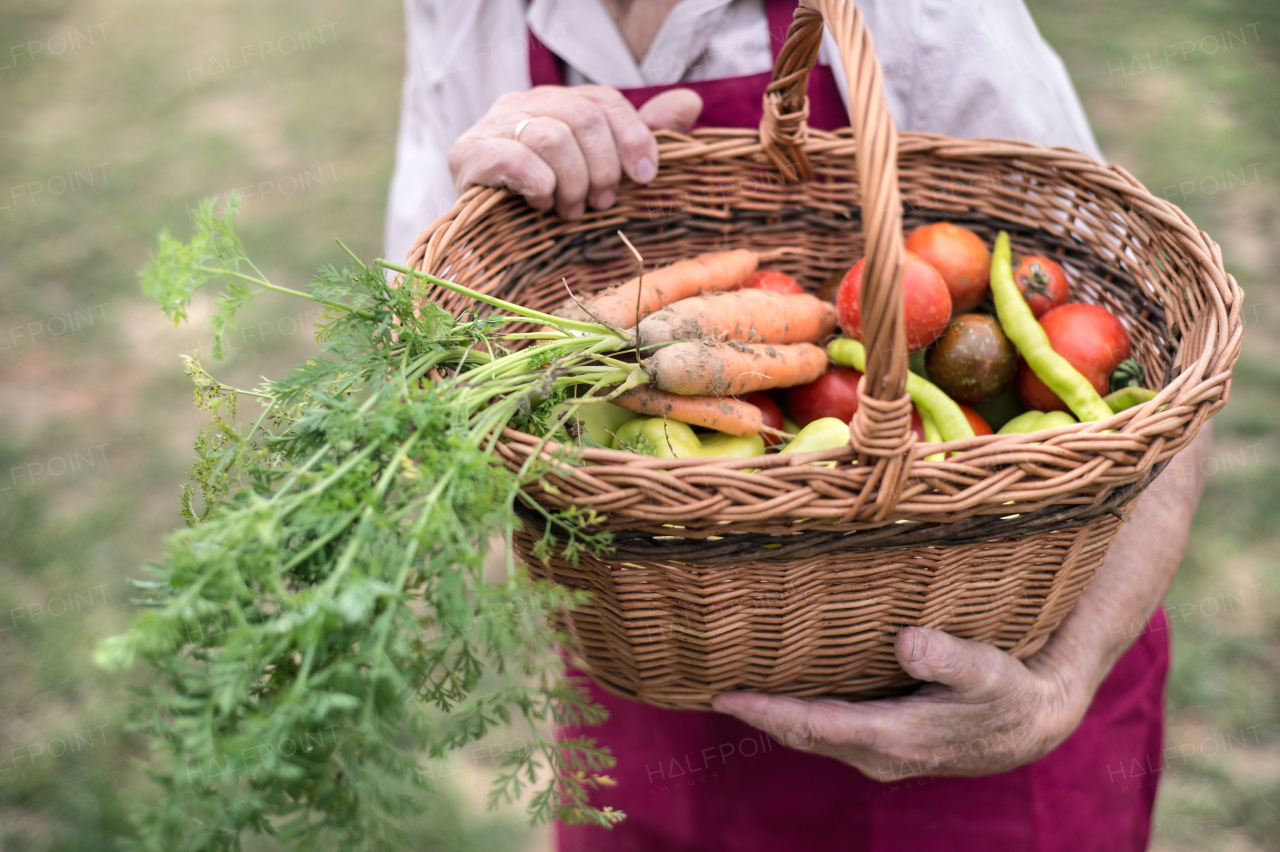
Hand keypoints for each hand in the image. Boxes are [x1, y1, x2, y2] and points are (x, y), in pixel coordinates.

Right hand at [448, 86, 701, 218]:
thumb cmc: (547, 205)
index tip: (645, 177)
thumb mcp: (599, 170)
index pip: (601, 100)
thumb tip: (690, 103)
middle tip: (601, 203)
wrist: (481, 242)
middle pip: (581, 116)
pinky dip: (539, 184)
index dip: (633, 135)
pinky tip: (541, 203)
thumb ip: (639, 135)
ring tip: (570, 210)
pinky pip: (514, 158)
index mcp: (553, 102)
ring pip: (551, 136)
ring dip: (572, 181)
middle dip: (602, 167)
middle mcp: (520, 104)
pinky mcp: (467, 156)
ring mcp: (490, 127)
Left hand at [713, 626, 1085, 781]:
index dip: (766, 711)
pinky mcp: (888, 742)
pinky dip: (802, 714)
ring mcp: (882, 752)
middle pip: (802, 733)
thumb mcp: (988, 671)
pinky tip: (789, 691)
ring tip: (739, 686)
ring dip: (777, 715)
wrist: (1035, 725)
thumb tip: (905, 641)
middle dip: (758, 713)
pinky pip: (831, 729)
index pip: (813, 725)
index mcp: (894, 737)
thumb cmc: (1010, 693)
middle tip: (712, 685)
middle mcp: (879, 753)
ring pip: (814, 734)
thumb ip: (949, 657)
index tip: (723, 695)